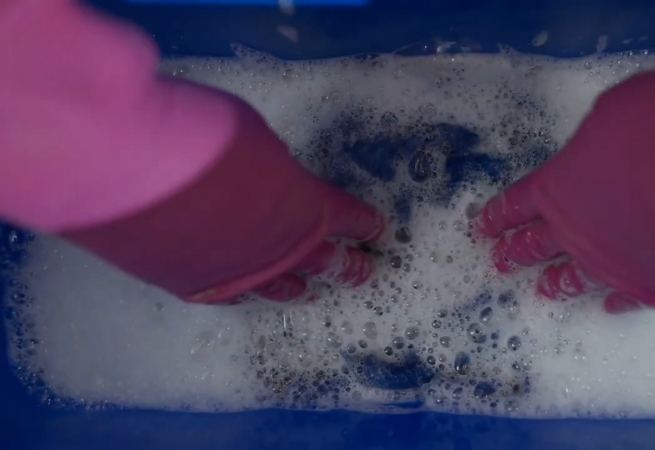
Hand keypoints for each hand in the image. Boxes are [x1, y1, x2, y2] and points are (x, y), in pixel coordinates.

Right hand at [64, 91, 383, 303]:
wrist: (139, 175)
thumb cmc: (205, 138)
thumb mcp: (258, 138)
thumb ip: (273, 166)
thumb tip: (273, 179)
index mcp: (308, 206)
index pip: (348, 217)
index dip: (364, 223)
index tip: (376, 230)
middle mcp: (284, 249)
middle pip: (328, 263)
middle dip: (350, 267)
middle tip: (365, 273)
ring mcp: (242, 275)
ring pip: (283, 289)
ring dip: (302, 289)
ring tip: (313, 294)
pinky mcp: (199, 288)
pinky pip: (234, 298)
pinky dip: (246, 295)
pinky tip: (249, 297)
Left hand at [477, 67, 654, 312]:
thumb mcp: (614, 114)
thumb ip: (599, 143)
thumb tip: (601, 151)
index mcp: (558, 188)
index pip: (518, 203)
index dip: (500, 215)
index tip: (482, 228)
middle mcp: (576, 233)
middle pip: (536, 245)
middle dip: (515, 252)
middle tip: (498, 262)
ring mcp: (613, 266)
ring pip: (575, 279)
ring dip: (556, 284)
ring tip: (541, 291)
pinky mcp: (654, 287)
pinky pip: (627, 298)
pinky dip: (616, 300)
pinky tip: (609, 304)